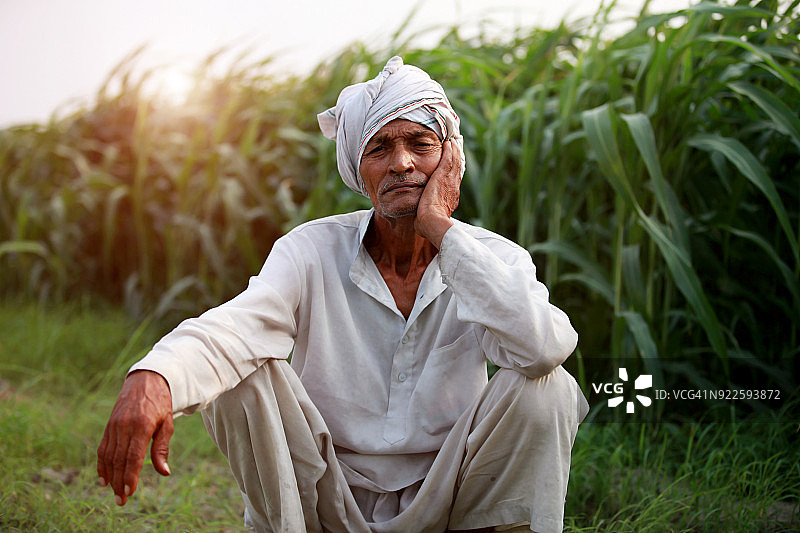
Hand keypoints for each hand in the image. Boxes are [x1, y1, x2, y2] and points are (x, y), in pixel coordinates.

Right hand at [97, 370, 173, 504]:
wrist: (146, 380)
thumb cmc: (161, 404)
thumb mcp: (167, 423)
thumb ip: (162, 448)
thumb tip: (164, 472)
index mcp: (141, 425)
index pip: (133, 457)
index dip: (130, 476)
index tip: (129, 492)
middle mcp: (124, 426)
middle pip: (119, 460)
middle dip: (119, 482)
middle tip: (121, 500)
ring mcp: (114, 425)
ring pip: (109, 456)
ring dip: (110, 476)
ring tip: (113, 493)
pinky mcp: (109, 425)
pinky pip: (103, 448)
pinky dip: (102, 464)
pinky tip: (104, 477)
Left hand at [415, 139, 461, 246]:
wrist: (432, 222)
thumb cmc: (427, 225)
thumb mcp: (425, 219)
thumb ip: (424, 216)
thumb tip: (418, 220)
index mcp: (449, 199)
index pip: (452, 183)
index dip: (452, 174)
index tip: (451, 168)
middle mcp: (453, 189)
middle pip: (456, 171)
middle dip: (456, 160)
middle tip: (455, 150)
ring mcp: (449, 182)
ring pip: (454, 163)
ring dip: (453, 153)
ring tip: (452, 144)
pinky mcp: (443, 176)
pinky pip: (448, 159)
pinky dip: (449, 151)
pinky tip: (448, 144)